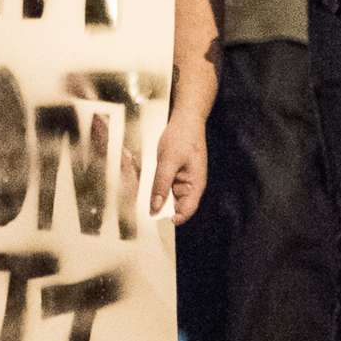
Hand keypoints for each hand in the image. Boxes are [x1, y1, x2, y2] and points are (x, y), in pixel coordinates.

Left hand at [151, 105, 208, 224]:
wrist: (185, 119)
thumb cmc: (182, 138)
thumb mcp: (168, 162)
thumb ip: (161, 185)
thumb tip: (155, 207)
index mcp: (195, 184)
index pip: (187, 210)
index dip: (174, 218)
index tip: (157, 220)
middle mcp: (191, 185)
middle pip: (176, 205)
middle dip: (162, 208)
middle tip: (144, 209)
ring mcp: (183, 179)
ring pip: (168, 196)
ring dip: (158, 197)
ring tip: (144, 194)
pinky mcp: (175, 174)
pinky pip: (165, 186)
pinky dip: (157, 186)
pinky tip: (147, 183)